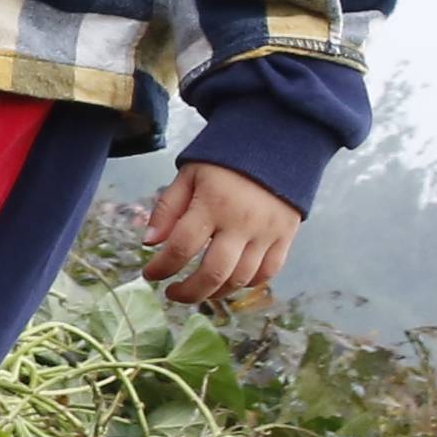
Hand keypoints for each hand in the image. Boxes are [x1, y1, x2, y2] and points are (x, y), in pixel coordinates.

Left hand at [143, 161, 302, 310]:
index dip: (161, 267)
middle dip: (187, 292)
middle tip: (172, 293)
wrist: (277, 142)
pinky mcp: (286, 236)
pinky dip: (246, 284)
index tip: (150, 274)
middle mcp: (243, 222)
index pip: (181, 248)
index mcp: (213, 204)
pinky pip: (267, 272)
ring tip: (198, 289)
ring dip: (214, 292)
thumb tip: (149, 243)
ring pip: (240, 278)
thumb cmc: (225, 160)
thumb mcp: (189, 174)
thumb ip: (168, 208)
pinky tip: (228, 281)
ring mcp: (268, 232)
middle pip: (213, 273)